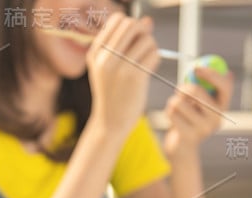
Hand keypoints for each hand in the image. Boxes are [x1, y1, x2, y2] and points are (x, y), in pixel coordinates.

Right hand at [86, 13, 159, 136]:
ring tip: (146, 61)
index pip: (117, 20)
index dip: (130, 24)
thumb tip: (148, 22)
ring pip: (146, 39)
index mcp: (95, 52)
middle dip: (143, 32)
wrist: (110, 122)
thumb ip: (126, 43)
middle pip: (132, 25)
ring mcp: (119, 68)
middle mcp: (105, 58)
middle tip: (143, 47)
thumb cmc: (113, 93)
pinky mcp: (134, 78)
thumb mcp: (111, 67)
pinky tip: (149, 69)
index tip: (133, 38)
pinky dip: (155, 59)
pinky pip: (154, 55)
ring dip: (152, 47)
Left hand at [163, 67, 233, 158]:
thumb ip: (205, 86)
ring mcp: (204, 129)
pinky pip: (172, 114)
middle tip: (179, 89)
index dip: (212, 74)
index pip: (224, 87)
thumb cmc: (189, 118)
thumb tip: (215, 70)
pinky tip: (172, 119)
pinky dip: (168, 112)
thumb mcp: (199, 102)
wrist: (182, 148)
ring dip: (173, 101)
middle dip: (184, 87)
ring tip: (175, 108)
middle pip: (197, 92)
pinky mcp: (189, 136)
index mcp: (222, 106)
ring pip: (180, 102)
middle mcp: (217, 118)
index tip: (196, 67)